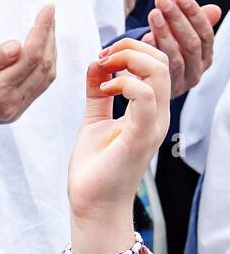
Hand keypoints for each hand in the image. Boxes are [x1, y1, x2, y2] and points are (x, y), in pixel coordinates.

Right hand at [0, 4, 56, 136]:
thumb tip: (17, 46)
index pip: (30, 57)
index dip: (42, 30)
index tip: (47, 9)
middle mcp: (8, 105)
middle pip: (43, 67)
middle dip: (49, 37)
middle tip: (48, 14)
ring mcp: (11, 112)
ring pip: (44, 78)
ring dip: (50, 51)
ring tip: (46, 29)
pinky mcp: (11, 112)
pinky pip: (37, 87)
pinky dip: (43, 66)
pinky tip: (38, 51)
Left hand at [67, 39, 170, 253]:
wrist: (92, 205)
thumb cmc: (95, 168)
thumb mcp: (94, 120)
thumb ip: (97, 93)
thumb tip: (95, 63)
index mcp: (150, 109)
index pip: (157, 63)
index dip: (133, 49)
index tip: (102, 56)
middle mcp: (158, 114)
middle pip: (161, 60)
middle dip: (130, 47)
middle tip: (102, 57)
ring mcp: (152, 125)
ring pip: (157, 72)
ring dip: (127, 60)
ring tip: (103, 68)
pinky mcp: (141, 135)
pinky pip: (145, 96)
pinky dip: (123, 84)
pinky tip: (104, 91)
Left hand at [141, 0, 220, 98]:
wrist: (144, 90)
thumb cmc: (164, 56)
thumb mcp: (180, 39)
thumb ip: (194, 25)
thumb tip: (215, 10)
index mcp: (205, 58)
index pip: (205, 34)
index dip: (194, 14)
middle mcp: (196, 73)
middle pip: (191, 44)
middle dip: (177, 19)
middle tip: (162, 0)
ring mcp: (179, 85)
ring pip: (175, 57)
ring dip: (164, 33)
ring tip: (153, 13)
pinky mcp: (162, 93)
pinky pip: (159, 71)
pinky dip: (153, 52)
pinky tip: (145, 37)